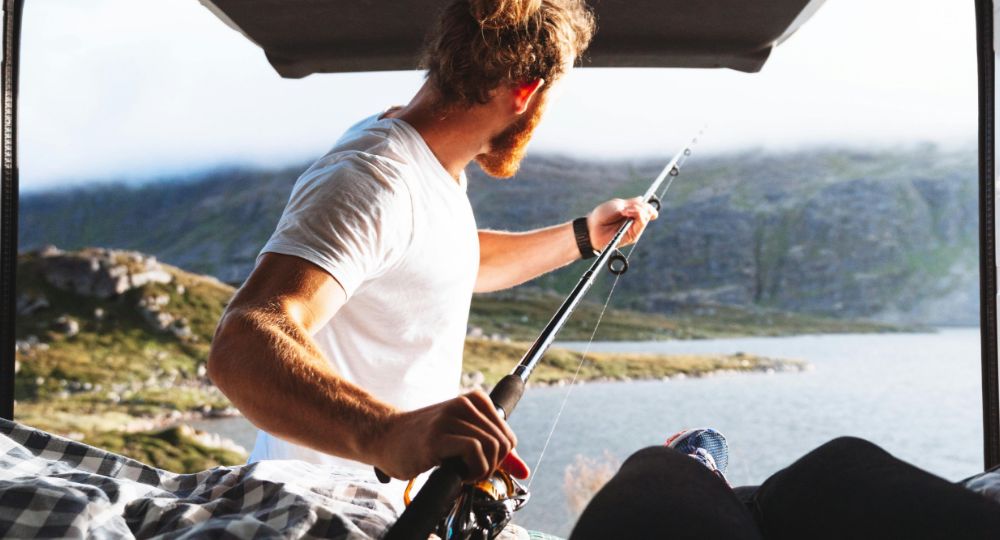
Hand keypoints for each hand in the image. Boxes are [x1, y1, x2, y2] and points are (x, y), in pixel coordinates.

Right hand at [373, 390, 529, 481]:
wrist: (385, 437)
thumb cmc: (425, 440)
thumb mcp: (464, 439)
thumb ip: (495, 452)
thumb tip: (524, 470)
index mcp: (474, 400)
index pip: (508, 436)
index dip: (499, 459)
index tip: (480, 465)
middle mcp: (464, 404)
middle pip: (503, 443)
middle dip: (491, 466)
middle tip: (470, 472)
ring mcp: (450, 418)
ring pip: (491, 447)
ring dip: (480, 470)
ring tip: (462, 473)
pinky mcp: (437, 436)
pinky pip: (474, 450)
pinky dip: (472, 469)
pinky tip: (457, 474)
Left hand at [587, 197, 658, 249]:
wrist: (593, 227)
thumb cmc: (602, 215)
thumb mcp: (618, 205)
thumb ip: (632, 203)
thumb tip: (643, 199)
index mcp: (632, 212)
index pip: (647, 208)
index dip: (647, 204)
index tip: (641, 201)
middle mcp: (635, 220)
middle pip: (649, 212)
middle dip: (642, 206)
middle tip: (628, 206)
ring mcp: (634, 229)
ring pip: (646, 217)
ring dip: (637, 210)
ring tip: (624, 211)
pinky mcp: (633, 236)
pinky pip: (641, 224)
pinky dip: (636, 215)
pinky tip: (626, 214)